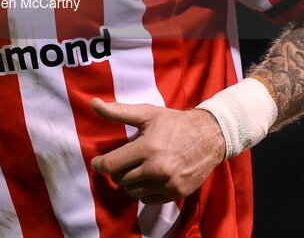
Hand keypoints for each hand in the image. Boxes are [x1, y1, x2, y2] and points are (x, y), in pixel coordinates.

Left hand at [89, 98, 225, 204]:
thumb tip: (94, 103)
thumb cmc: (175, 123)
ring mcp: (168, 183)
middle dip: (117, 171)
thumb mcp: (147, 113)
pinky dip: (145, 191)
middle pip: (121, 179)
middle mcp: (157, 168)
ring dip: (131, 182)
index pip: (112, 164)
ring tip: (137, 169)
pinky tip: (150, 178)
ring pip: (133, 191)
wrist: (209, 136)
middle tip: (123, 162)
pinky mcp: (176, 192)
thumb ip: (118, 111)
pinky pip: (148, 199)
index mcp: (147, 148)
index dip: (100, 164)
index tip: (97, 163)